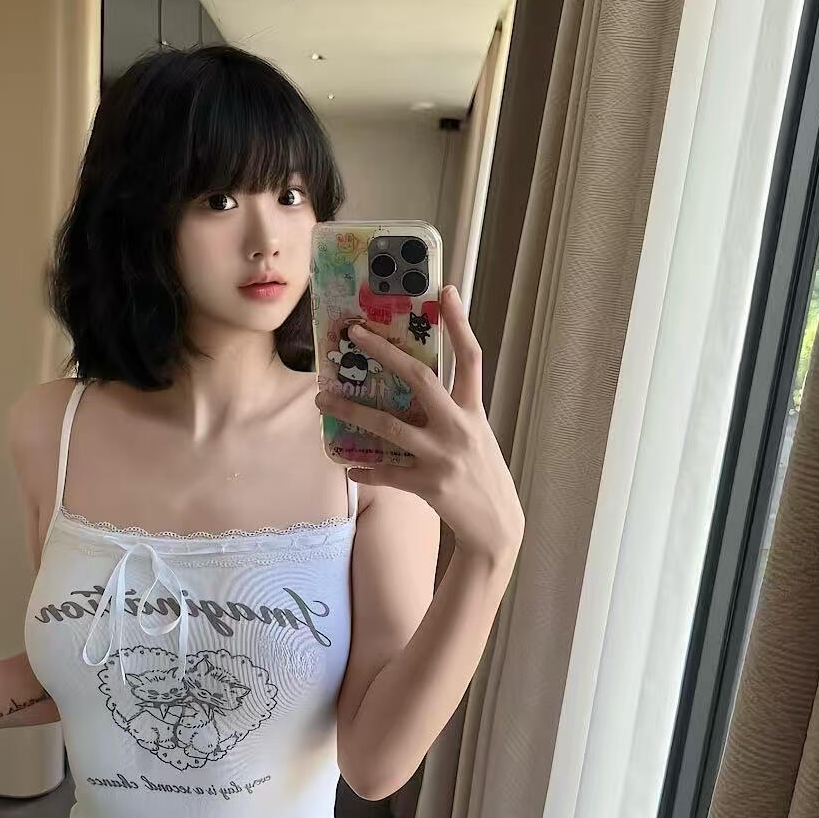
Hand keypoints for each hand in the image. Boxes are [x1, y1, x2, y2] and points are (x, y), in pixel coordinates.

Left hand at [315, 283, 524, 567]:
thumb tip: (410, 388)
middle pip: (420, 379)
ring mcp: (443, 456)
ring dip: (350, 411)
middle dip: (384, 353)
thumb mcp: (475, 436)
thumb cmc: (480, 475)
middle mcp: (459, 427)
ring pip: (388, 426)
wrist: (497, 527)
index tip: (444, 290)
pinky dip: (363, 470)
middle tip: (354, 334)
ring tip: (322, 400)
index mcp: (473, 411)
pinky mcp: (429, 485)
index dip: (459, 323)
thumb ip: (450, 412)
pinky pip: (385, 473)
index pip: (470, 357)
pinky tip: (346, 465)